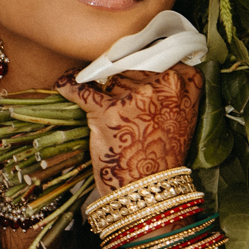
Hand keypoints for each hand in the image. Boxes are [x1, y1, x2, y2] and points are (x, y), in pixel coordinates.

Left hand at [58, 63, 202, 196]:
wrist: (149, 191)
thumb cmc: (162, 156)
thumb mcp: (180, 115)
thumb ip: (168, 88)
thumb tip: (139, 67)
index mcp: (186, 80)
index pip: (155, 57)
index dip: (140, 69)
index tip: (133, 77)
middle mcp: (165, 83)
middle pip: (130, 68)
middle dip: (121, 86)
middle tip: (125, 113)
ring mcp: (136, 96)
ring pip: (109, 79)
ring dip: (103, 93)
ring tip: (109, 117)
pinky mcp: (108, 111)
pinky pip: (81, 89)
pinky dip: (68, 87)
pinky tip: (63, 86)